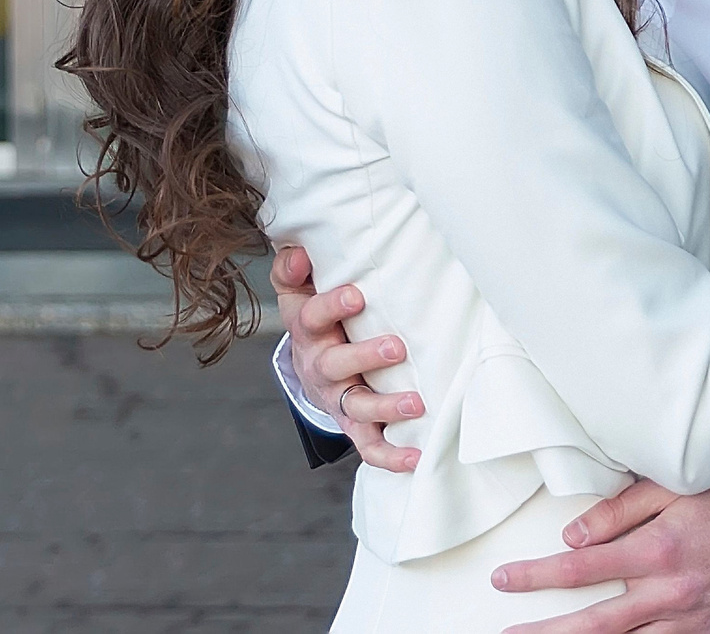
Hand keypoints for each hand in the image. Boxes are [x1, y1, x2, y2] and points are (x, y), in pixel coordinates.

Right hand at [270, 245, 424, 471]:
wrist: (312, 365)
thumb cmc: (315, 317)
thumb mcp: (297, 289)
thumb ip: (294, 268)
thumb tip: (298, 251)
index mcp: (308, 329)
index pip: (313, 317)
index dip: (331, 307)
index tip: (356, 296)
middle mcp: (321, 365)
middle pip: (334, 365)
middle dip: (364, 356)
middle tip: (395, 347)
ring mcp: (337, 397)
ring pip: (356, 406)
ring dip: (385, 406)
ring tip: (415, 403)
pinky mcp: (353, 423)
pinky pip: (368, 443)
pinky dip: (389, 454)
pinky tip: (415, 457)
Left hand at [491, 470, 709, 633]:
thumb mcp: (675, 486)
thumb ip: (620, 511)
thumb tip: (572, 535)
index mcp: (659, 549)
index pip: (581, 568)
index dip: (537, 577)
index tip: (505, 580)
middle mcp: (673, 591)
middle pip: (594, 623)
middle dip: (545, 632)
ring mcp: (695, 620)